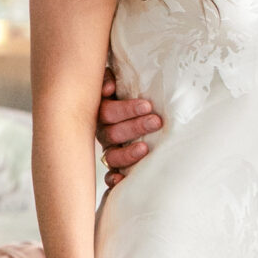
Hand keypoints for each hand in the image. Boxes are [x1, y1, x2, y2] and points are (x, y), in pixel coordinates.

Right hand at [97, 68, 161, 187]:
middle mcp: (102, 132)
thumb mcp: (113, 79)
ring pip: (111, 156)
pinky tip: (120, 180)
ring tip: (144, 149)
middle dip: (135, 127)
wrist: (123, 101)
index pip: (108, 112)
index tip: (147, 106)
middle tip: (156, 122)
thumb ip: (107, 78)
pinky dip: (113, 179)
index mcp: (101, 112)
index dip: (126, 110)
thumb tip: (108, 90)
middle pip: (112, 134)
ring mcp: (108, 150)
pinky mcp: (115, 166)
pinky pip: (109, 176)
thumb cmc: (124, 91)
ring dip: (127, 153)